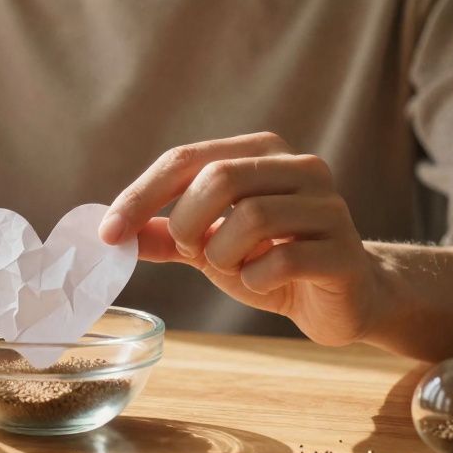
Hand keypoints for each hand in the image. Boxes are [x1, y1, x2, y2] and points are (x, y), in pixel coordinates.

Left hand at [99, 132, 391, 346]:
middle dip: (187, 224)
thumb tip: (111, 232)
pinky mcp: (344, 250)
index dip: (140, 196)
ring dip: (222, 255)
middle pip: (219, 177)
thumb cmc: (273, 262)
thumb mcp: (210, 245)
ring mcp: (328, 206)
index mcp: (261, 152)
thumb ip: (165, 235)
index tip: (108, 233)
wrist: (343, 300)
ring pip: (252, 217)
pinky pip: (283, 259)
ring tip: (232, 267)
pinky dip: (255, 278)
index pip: (186, 158)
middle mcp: (300, 166)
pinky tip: (261, 282)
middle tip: (193, 252)